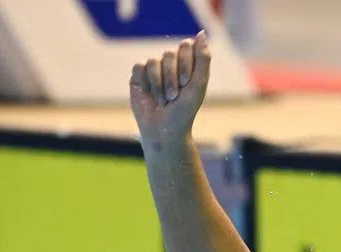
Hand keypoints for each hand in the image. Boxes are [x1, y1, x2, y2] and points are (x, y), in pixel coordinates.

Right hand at [129, 30, 210, 147]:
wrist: (164, 129)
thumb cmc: (185, 110)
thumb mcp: (198, 84)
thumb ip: (203, 58)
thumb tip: (202, 33)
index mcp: (188, 64)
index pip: (185, 46)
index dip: (185, 63)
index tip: (186, 83)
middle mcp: (170, 64)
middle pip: (168, 54)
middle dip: (173, 77)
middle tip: (175, 96)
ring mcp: (153, 69)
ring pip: (154, 61)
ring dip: (160, 84)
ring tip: (164, 100)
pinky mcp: (138, 76)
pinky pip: (140, 66)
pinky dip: (147, 83)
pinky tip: (150, 95)